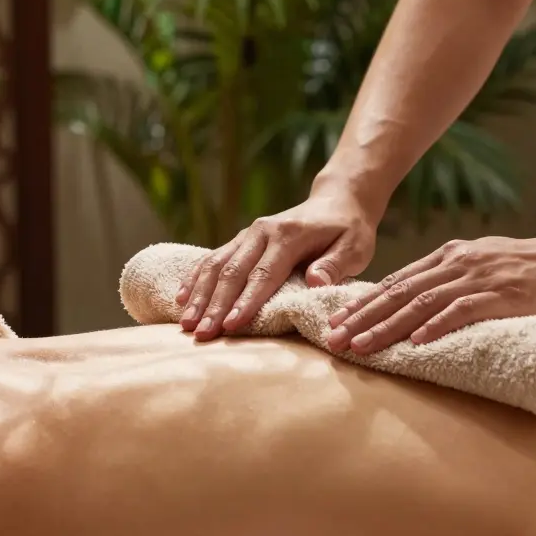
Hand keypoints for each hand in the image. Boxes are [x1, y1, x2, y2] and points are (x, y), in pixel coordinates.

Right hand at [177, 191, 377, 340]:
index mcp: (288, 235)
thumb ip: (336, 264)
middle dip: (215, 305)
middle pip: (232, 271)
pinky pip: (212, 258)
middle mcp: (262, 232)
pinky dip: (195, 279)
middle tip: (202, 334)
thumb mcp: (355, 246)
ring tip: (186, 324)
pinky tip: (181, 299)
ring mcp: (247, 234)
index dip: (247, 301)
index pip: (264, 273)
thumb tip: (316, 281)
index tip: (232, 325)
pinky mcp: (240, 240)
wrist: (335, 201)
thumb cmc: (347, 230)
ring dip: (199, 295)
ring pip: (216, 265)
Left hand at [325, 232, 535, 354]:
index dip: (363, 303)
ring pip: (421, 304)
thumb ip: (448, 279)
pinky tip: (416, 342)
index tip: (336, 321)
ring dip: (388, 327)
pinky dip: (437, 326)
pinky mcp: (502, 296)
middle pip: (399, 293)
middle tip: (334, 339)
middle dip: (363, 318)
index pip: (396, 282)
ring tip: (362, 346)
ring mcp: (478, 279)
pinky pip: (463, 311)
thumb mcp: (480, 264)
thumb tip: (413, 304)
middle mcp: (456, 264)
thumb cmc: (530, 268)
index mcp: (448, 257)